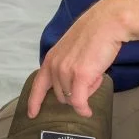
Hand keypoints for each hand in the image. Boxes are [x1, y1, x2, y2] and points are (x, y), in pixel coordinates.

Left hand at [27, 0, 128, 118]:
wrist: (107, 24)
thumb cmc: (94, 36)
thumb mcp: (72, 52)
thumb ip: (66, 67)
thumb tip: (71, 89)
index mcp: (51, 59)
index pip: (38, 84)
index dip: (34, 101)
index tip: (31, 114)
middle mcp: (54, 66)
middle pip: (60, 95)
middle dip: (75, 92)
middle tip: (91, 76)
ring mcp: (65, 71)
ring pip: (72, 98)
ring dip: (85, 92)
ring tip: (96, 74)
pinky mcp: (80, 76)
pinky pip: (78, 101)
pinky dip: (83, 109)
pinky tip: (87, 111)